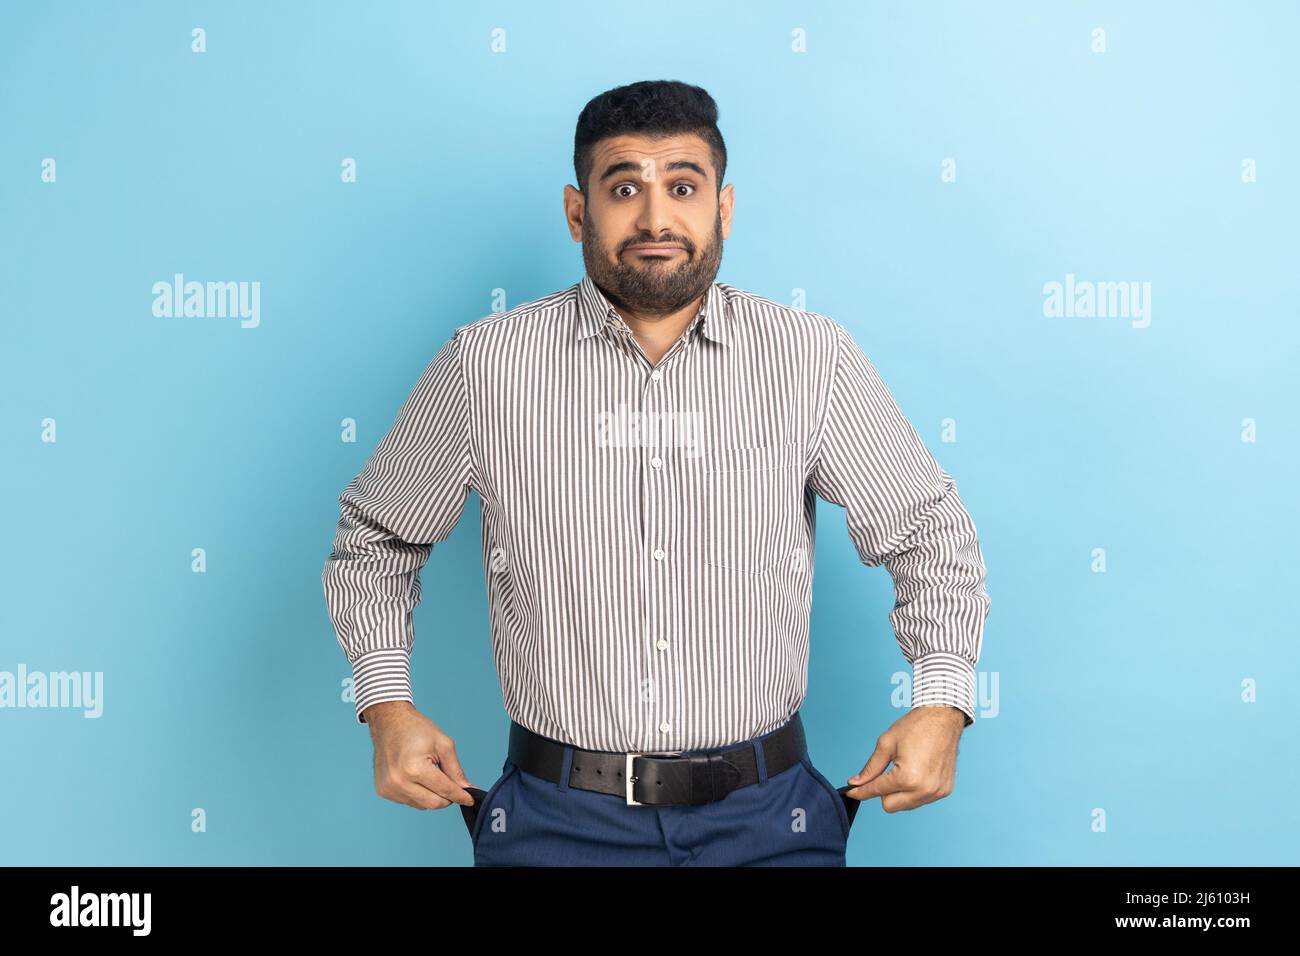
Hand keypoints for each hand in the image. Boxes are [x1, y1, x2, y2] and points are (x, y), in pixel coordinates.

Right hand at [363, 701, 476, 809]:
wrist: (389, 722)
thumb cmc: (415, 729)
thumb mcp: (443, 744)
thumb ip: (456, 770)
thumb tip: (467, 789)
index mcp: (414, 769)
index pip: (444, 790)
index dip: (461, 796)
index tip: (470, 800)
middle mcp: (399, 782)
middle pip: (433, 803)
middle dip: (447, 797)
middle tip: (453, 785)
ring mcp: (389, 788)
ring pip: (421, 805)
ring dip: (432, 796)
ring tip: (430, 774)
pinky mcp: (383, 791)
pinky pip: (409, 801)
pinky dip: (418, 795)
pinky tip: (416, 777)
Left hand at [844, 705, 965, 812]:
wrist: (943, 718)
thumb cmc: (917, 726)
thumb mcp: (886, 744)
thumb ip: (870, 768)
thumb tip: (856, 782)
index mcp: (907, 778)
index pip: (876, 791)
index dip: (861, 791)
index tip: (852, 792)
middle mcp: (924, 789)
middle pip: (889, 806)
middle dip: (882, 792)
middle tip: (884, 773)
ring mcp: (936, 792)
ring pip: (905, 805)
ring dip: (898, 793)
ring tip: (903, 769)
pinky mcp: (944, 791)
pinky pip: (921, 800)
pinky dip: (914, 791)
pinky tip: (916, 773)